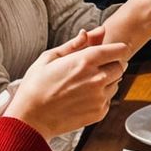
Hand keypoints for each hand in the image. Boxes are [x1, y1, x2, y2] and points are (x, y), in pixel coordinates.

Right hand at [5, 27, 127, 139]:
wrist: (30, 119)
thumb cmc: (35, 87)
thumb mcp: (50, 58)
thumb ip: (76, 43)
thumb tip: (96, 31)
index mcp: (85, 60)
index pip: (120, 50)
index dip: (116, 49)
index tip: (110, 51)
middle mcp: (97, 78)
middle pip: (121, 66)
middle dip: (111, 64)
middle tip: (92, 68)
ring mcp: (100, 97)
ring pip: (116, 82)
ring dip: (107, 80)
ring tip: (83, 84)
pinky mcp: (99, 112)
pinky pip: (109, 99)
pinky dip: (100, 96)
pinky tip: (82, 97)